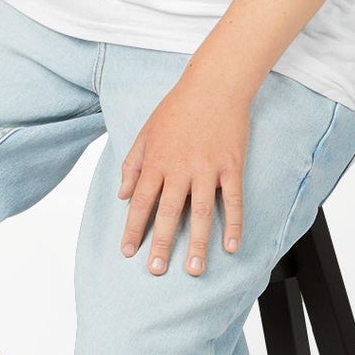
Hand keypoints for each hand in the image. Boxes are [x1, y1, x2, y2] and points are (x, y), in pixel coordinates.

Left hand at [115, 73, 249, 275]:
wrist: (214, 84)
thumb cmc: (178, 107)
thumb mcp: (146, 132)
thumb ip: (132, 164)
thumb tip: (121, 195)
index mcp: (156, 161)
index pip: (140, 202)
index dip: (133, 228)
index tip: (128, 252)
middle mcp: (180, 168)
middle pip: (168, 213)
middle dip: (161, 244)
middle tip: (156, 270)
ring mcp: (207, 168)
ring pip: (201, 212)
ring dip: (198, 243)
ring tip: (194, 269)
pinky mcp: (231, 166)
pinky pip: (233, 200)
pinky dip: (233, 224)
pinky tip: (231, 245)